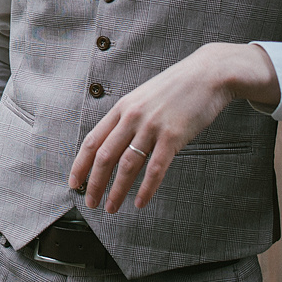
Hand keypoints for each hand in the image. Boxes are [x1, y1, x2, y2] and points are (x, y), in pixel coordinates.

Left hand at [67, 42, 278, 212]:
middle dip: (94, 183)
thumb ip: (129, 119)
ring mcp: (152, 126)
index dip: (80, 165)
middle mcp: (132, 117)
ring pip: (127, 165)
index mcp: (122, 108)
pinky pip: (155, 168)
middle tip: (91, 203)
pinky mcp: (173, 136)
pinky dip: (146, 188)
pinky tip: (140, 202)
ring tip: (112, 207)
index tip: (74, 183)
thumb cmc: (177, 88)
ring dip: (117, 190)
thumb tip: (115, 144)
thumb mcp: (143, 98)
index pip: (92, 141)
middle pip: (105, 156)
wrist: (207, 75)